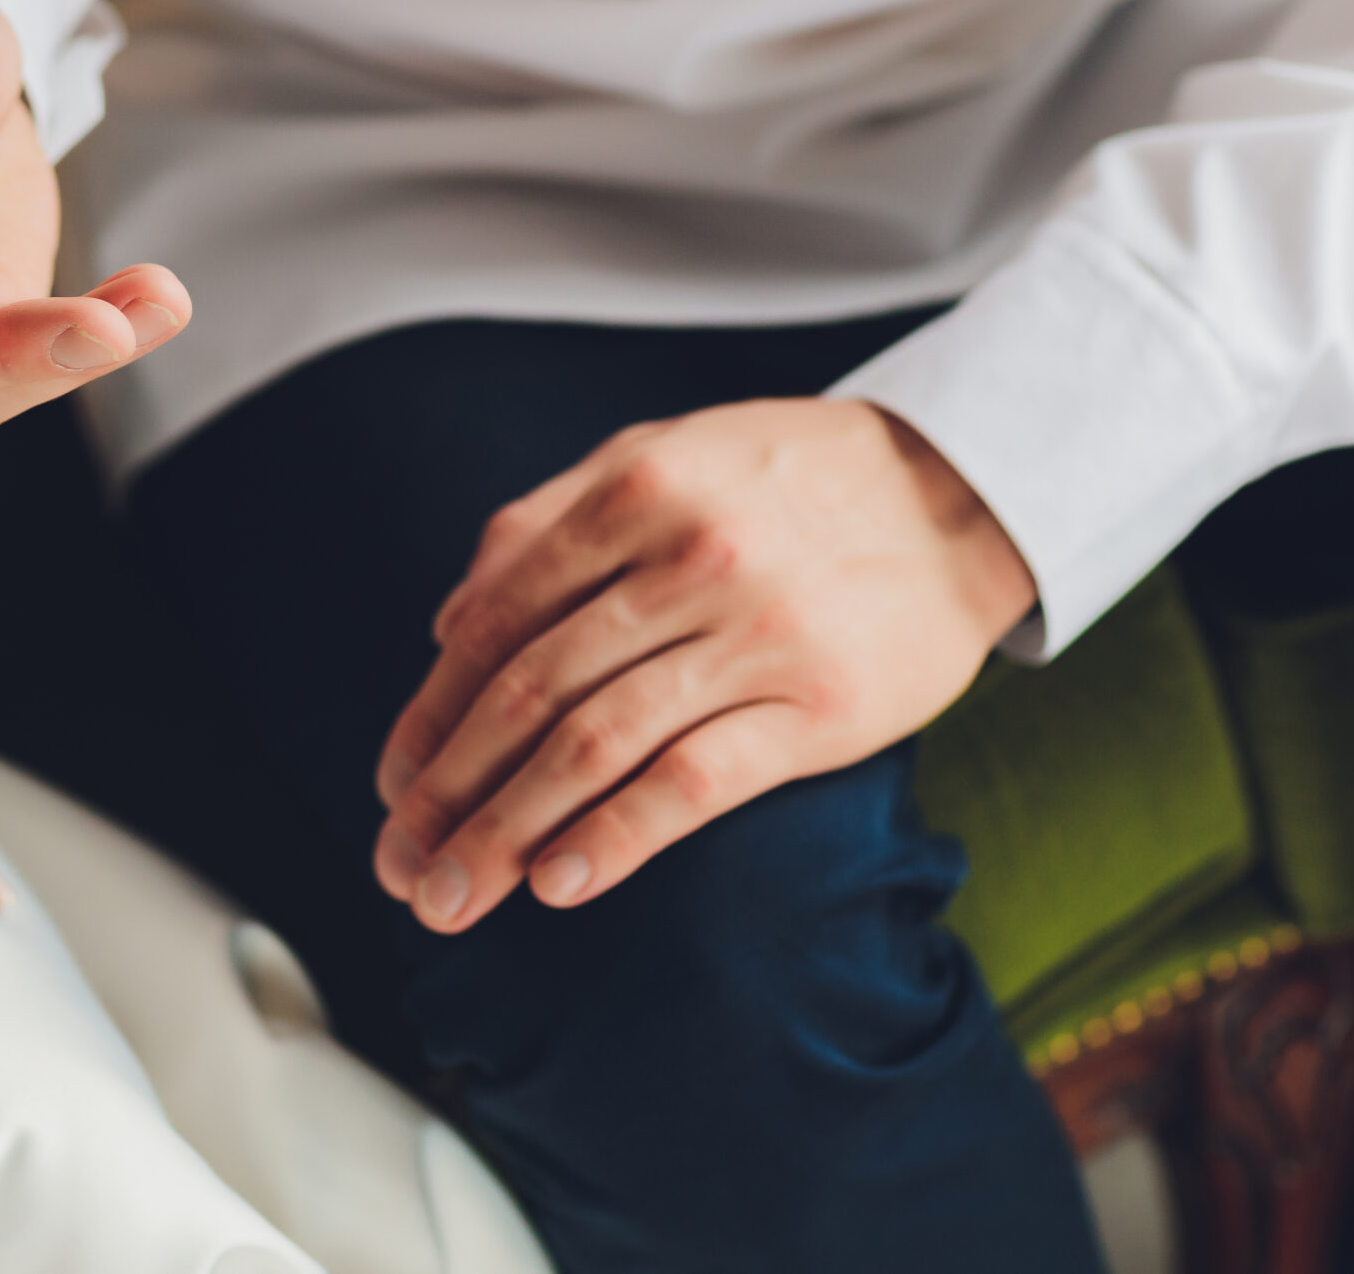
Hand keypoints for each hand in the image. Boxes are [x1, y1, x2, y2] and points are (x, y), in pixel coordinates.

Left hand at [371, 400, 1035, 932]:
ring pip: (596, 745)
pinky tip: (560, 885)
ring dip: (508, 833)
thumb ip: (544, 524)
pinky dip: (619, 836)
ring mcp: (755, 636)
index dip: (431, 715)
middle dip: (449, 793)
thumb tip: (449, 625)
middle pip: (530, 694)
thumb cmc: (782, 481)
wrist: (962, 493)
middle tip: (399, 870)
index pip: (496, 624)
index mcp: (631, 492)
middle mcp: (686, 560)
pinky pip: (697, 781)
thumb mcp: (657, 454)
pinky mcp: (820, 708)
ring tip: (452, 898)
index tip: (391, 790)